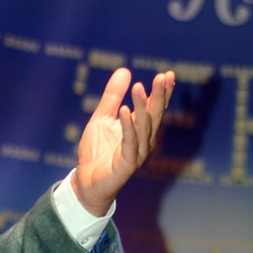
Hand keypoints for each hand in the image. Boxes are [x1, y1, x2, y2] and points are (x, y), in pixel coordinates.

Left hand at [73, 67, 175, 217]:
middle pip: (155, 115)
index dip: (162, 92)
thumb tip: (124, 70)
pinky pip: (129, 142)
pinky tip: (125, 110)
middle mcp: (144, 141)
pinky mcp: (126, 164)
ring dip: (142, 106)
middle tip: (163, 76)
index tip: (168, 74)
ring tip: (139, 86)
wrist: (85, 182)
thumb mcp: (102, 118)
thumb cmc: (96, 152)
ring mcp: (137, 153)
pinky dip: (128, 126)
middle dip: (159, 95)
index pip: (155, 108)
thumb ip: (112, 96)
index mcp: (141, 130)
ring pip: (143, 127)